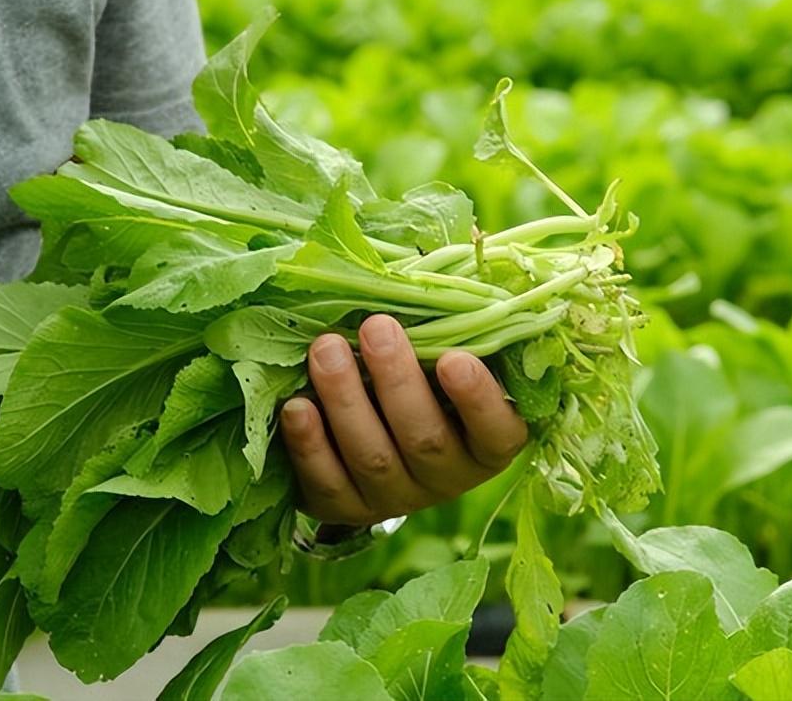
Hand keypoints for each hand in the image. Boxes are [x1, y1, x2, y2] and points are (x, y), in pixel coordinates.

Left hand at [279, 314, 527, 525]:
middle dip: (397, 381)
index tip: (454, 358)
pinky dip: (310, 445)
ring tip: (325, 348)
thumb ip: (450, 335)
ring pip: (372, 457)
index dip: (477, 400)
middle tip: (376, 327)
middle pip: (424, 439)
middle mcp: (445, 478)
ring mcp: (395, 498)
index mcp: (486, 444)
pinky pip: (327, 483)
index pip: (495, 430)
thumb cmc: (425, 382)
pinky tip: (296, 406)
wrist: (381, 437)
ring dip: (346, 400)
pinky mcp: (346, 507)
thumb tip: (435, 284)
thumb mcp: (448, 360)